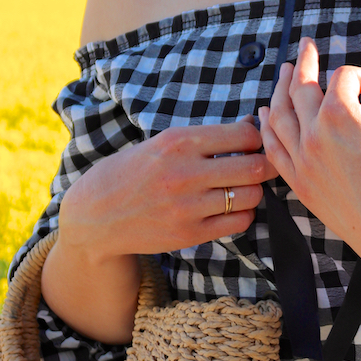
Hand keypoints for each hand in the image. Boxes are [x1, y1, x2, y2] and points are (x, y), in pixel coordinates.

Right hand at [57, 119, 275, 259]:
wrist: (95, 215)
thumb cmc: (134, 171)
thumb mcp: (165, 142)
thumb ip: (208, 136)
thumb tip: (252, 125)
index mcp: (179, 142)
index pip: (244, 136)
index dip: (257, 139)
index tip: (253, 143)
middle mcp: (185, 174)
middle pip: (254, 168)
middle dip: (264, 165)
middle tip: (261, 165)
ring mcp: (188, 207)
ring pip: (251, 197)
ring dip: (254, 191)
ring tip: (243, 187)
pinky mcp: (189, 234)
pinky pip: (238, 223)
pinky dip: (244, 214)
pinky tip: (231, 207)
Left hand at [259, 38, 360, 285]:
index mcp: (340, 117)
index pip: (345, 78)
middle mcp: (313, 134)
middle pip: (302, 87)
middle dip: (307, 63)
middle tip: (308, 47)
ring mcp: (301, 160)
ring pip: (279, 115)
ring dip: (281, 89)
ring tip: (286, 73)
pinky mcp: (299, 183)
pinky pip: (273, 148)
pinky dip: (267, 127)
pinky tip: (265, 114)